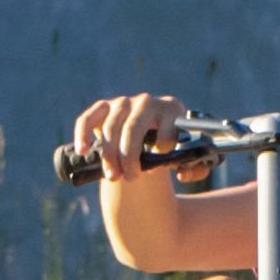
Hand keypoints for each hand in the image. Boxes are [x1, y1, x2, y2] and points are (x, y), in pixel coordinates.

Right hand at [72, 89, 206, 180]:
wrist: (150, 137)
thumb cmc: (171, 149)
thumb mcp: (189, 157)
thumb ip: (196, 169)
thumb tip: (183, 173)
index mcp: (172, 109)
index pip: (168, 125)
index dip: (164, 145)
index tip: (159, 162)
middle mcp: (147, 102)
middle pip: (134, 127)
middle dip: (130, 156)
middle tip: (131, 177)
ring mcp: (124, 103)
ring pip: (111, 128)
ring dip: (109, 155)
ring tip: (113, 176)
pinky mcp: (103, 108)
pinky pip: (88, 118)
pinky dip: (83, 134)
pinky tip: (82, 151)